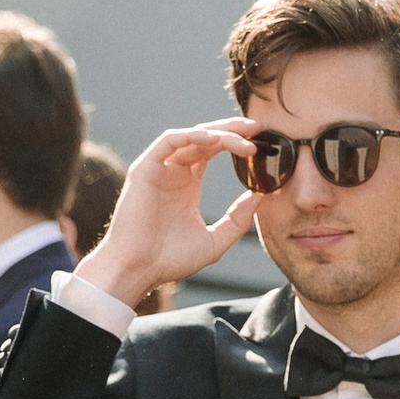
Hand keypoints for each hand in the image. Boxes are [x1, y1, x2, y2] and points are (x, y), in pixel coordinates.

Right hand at [77, 125, 258, 309]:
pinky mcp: (145, 169)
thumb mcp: (214, 241)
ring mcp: (158, 169)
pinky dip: (191, 136)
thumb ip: (237, 220)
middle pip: (205, 138)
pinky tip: (214, 140)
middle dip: (232, 130)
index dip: (236, 143)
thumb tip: (260, 196)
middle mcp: (173, 172)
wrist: (138, 270)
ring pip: (190, 136)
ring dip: (218, 133)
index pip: (213, 150)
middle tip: (258, 128)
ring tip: (244, 138)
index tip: (261, 142)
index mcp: (187, 184)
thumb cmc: (169, 260)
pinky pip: (168, 142)